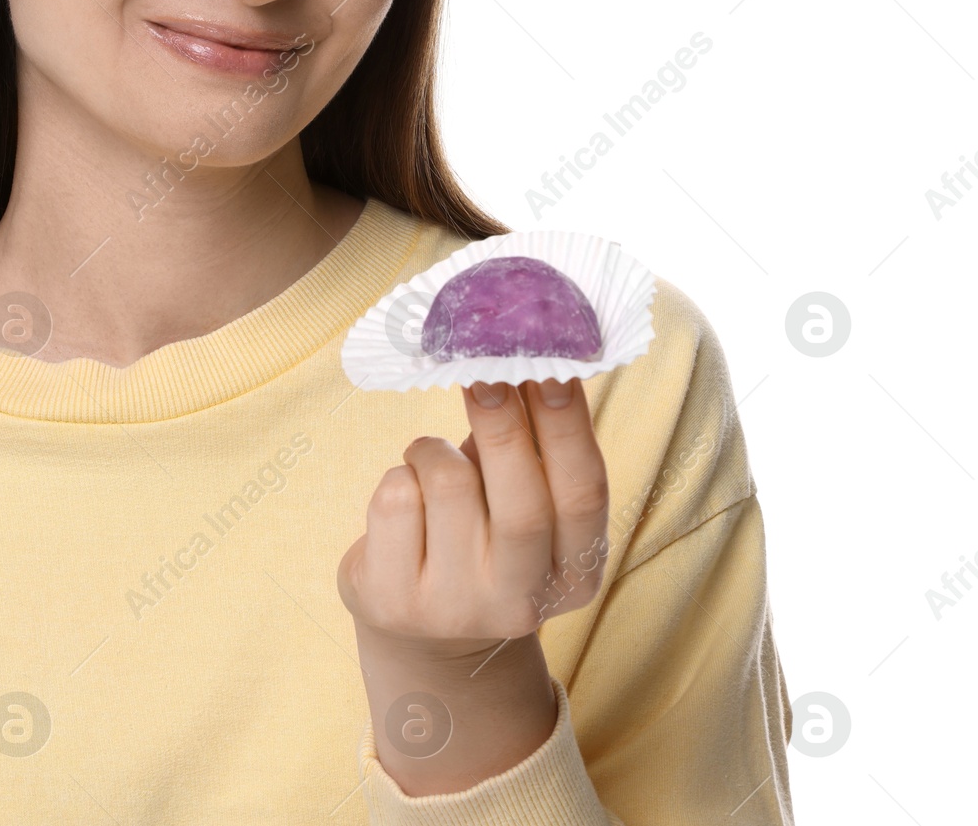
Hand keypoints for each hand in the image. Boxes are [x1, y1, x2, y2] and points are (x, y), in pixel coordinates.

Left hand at [336, 377, 609, 791]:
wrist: (422, 630)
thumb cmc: (480, 532)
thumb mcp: (521, 501)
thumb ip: (532, 446)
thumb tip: (529, 347)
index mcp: (575, 572)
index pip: (584, 492)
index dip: (569, 425)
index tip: (552, 363)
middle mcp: (521, 601)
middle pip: (521, 503)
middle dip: (502, 423)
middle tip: (483, 370)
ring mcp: (455, 608)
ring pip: (448, 487)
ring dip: (434, 450)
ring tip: (430, 458)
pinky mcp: (394, 601)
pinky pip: (395, 501)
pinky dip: (399, 475)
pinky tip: (406, 497)